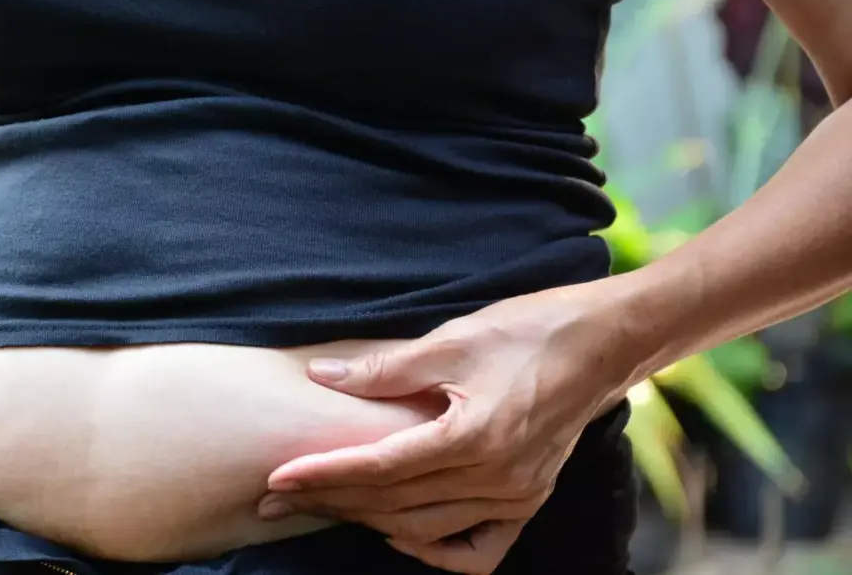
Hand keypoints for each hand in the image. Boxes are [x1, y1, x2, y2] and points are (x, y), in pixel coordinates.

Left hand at [259, 284, 632, 574]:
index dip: (325, 473)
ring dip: (370, 521)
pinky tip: (403, 535)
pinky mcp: (529, 499)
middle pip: (395, 503)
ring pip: (427, 527)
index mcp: (475, 437)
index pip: (381, 468)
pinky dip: (436, 551)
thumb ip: (385, 368)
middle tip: (278, 498)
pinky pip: (479, 549)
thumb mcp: (454, 340)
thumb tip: (323, 378)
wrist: (603, 342)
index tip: (278, 478)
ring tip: (325, 507)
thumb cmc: (530, 331)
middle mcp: (496, 477)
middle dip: (332, 500)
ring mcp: (517, 495)